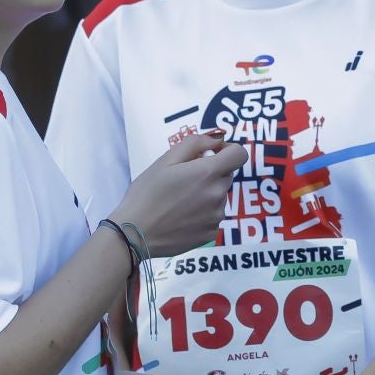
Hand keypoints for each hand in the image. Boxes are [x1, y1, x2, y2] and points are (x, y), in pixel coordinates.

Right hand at [111, 132, 246, 257]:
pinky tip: (181, 216)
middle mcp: (218, 195)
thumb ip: (195, 143)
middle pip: (227, 175)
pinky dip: (203, 213)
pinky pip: (213, 216)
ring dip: (207, 193)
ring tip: (179, 200)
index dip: (227, 150)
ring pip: (219, 196)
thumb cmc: (146, 193)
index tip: (210, 154)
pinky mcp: (211, 233)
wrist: (134, 234)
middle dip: (211, 172)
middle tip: (184, 179)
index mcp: (208, 173)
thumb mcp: (165, 160)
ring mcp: (216, 216)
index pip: (239, 154)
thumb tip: (218, 140)